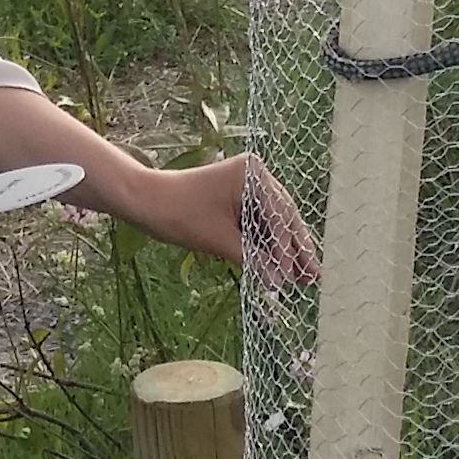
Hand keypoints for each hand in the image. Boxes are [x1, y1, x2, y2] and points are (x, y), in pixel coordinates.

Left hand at [121, 156, 315, 285]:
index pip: (278, 217)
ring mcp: (248, 184)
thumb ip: (252, 260)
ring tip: (302, 277)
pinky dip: (267, 244)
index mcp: (254, 174)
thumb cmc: (179, 214)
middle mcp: (256, 174)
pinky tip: (280, 266)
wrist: (145, 201)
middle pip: (283, 218)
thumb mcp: (219, 240)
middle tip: (313, 277)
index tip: (292, 278)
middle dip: (295, 250)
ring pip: (274, 222)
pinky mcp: (238, 197)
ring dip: (284, 250)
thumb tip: (278, 284)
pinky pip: (259, 222)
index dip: (287, 250)